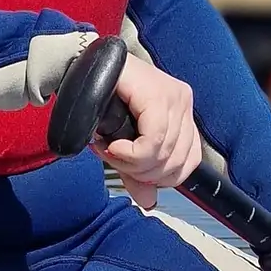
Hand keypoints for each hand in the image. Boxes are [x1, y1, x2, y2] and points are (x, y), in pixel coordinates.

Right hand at [97, 55, 201, 208]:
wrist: (81, 69)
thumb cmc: (101, 101)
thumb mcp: (124, 143)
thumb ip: (137, 172)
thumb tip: (149, 201)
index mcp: (181, 113)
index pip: (190, 162)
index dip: (160, 178)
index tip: (131, 172)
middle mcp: (182, 102)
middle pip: (175, 161)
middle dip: (140, 171)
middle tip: (114, 159)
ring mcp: (174, 96)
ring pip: (163, 153)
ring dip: (129, 162)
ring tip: (109, 149)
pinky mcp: (157, 94)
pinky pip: (153, 141)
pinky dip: (131, 153)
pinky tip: (114, 145)